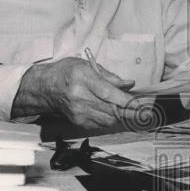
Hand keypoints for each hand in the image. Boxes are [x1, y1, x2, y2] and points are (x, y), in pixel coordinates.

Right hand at [12, 57, 139, 130]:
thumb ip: (110, 76)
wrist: (45, 87)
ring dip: (122, 116)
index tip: (140, 106)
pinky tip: (114, 113)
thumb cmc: (66, 73)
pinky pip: (101, 124)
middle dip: (130, 112)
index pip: (109, 94)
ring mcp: (78, 112)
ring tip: (130, 111)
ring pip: (108, 119)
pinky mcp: (78, 121)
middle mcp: (80, 97)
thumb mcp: (87, 66)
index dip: (127, 102)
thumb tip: (129, 84)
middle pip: (111, 109)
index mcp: (83, 79)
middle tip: (144, 113)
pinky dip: (111, 119)